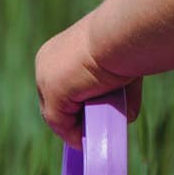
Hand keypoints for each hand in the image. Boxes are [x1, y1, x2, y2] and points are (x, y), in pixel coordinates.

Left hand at [34, 20, 129, 144]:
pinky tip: (90, 141)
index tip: (90, 118)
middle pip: (55, 102)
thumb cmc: (127, 42)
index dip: (74, 105)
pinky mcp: (54, 94)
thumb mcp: (119, 66)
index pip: (61, 85)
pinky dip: (75, 136)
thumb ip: (116, 88)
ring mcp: (46, 79)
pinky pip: (62, 125)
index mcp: (59, 50)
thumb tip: (125, 114)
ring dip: (76, 129)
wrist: (122, 33)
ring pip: (58, 115)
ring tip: (95, 136)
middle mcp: (46, 63)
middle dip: (72, 119)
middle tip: (91, 132)